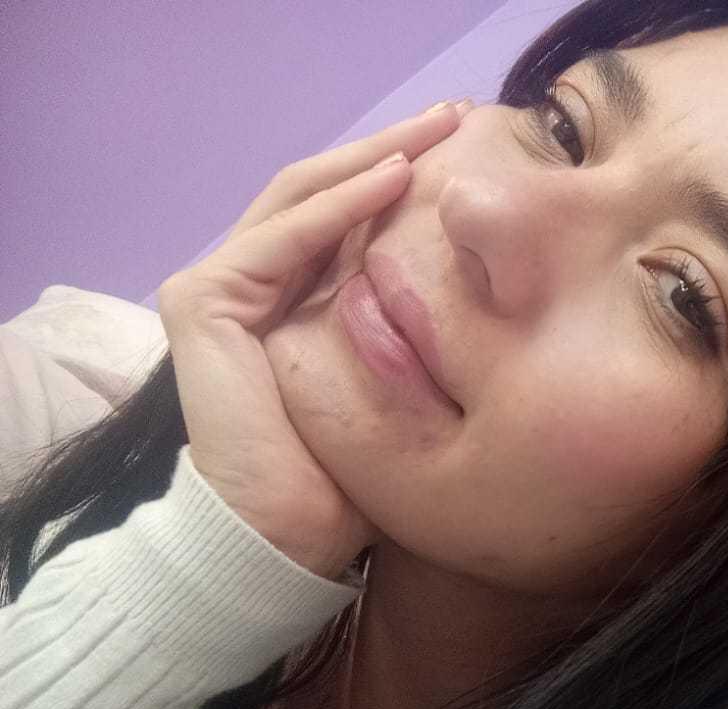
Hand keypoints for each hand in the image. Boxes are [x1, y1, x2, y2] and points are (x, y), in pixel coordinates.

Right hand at [155, 99, 469, 578]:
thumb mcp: (397, 386)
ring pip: (304, 198)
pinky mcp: (206, 300)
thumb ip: (411, 334)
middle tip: (456, 117)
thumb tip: (488, 295)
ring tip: (434, 131)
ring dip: (372, 159)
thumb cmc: (348, 483)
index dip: (401, 178)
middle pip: (326, 194)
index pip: (348, 219)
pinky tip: (393, 180)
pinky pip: (283, 236)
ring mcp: (223, 287)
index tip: (466, 152)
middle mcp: (255, 285)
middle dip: (392, 150)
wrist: (286, 539)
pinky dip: (339, 206)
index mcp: (296, 301)